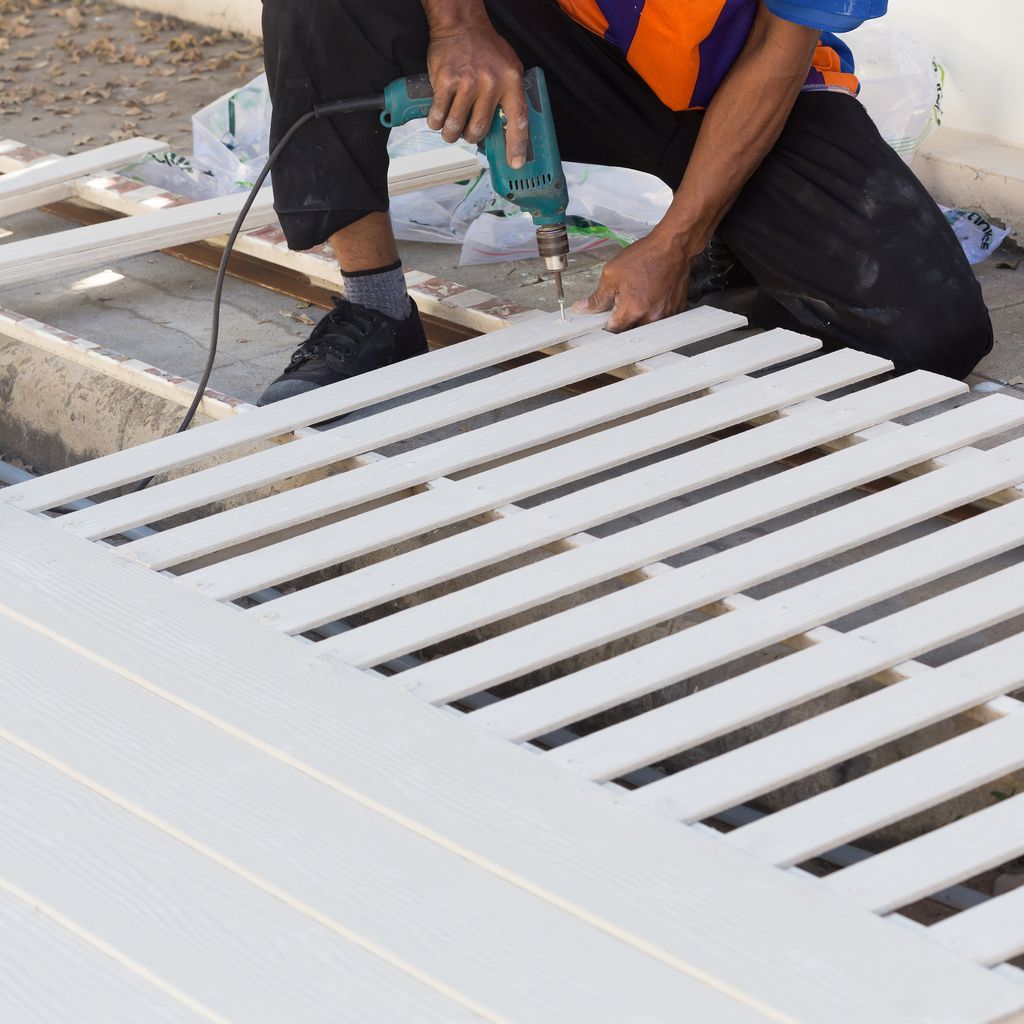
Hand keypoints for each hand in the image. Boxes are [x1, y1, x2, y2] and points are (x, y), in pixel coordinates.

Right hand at [425, 14, 527, 167]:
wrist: (461, 24)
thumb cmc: (486, 48)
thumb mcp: (509, 67)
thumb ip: (510, 95)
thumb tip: (508, 129)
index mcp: (511, 81)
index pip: (517, 120)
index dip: (517, 146)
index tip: (516, 164)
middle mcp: (490, 83)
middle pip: (479, 130)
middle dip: (470, 137)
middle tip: (466, 132)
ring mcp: (467, 83)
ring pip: (456, 127)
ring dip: (451, 134)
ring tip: (450, 128)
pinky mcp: (445, 81)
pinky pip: (438, 116)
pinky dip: (436, 122)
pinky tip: (438, 117)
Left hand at [574, 230, 695, 332]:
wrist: (673, 246)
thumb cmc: (645, 256)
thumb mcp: (612, 274)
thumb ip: (597, 298)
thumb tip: (582, 309)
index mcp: (633, 310)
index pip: (613, 331)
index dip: (606, 324)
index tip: (605, 317)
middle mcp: (651, 317)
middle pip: (630, 332)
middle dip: (623, 323)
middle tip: (622, 304)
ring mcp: (666, 316)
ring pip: (646, 328)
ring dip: (639, 319)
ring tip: (639, 298)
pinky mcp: (676, 311)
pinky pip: (660, 320)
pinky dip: (653, 313)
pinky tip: (651, 297)